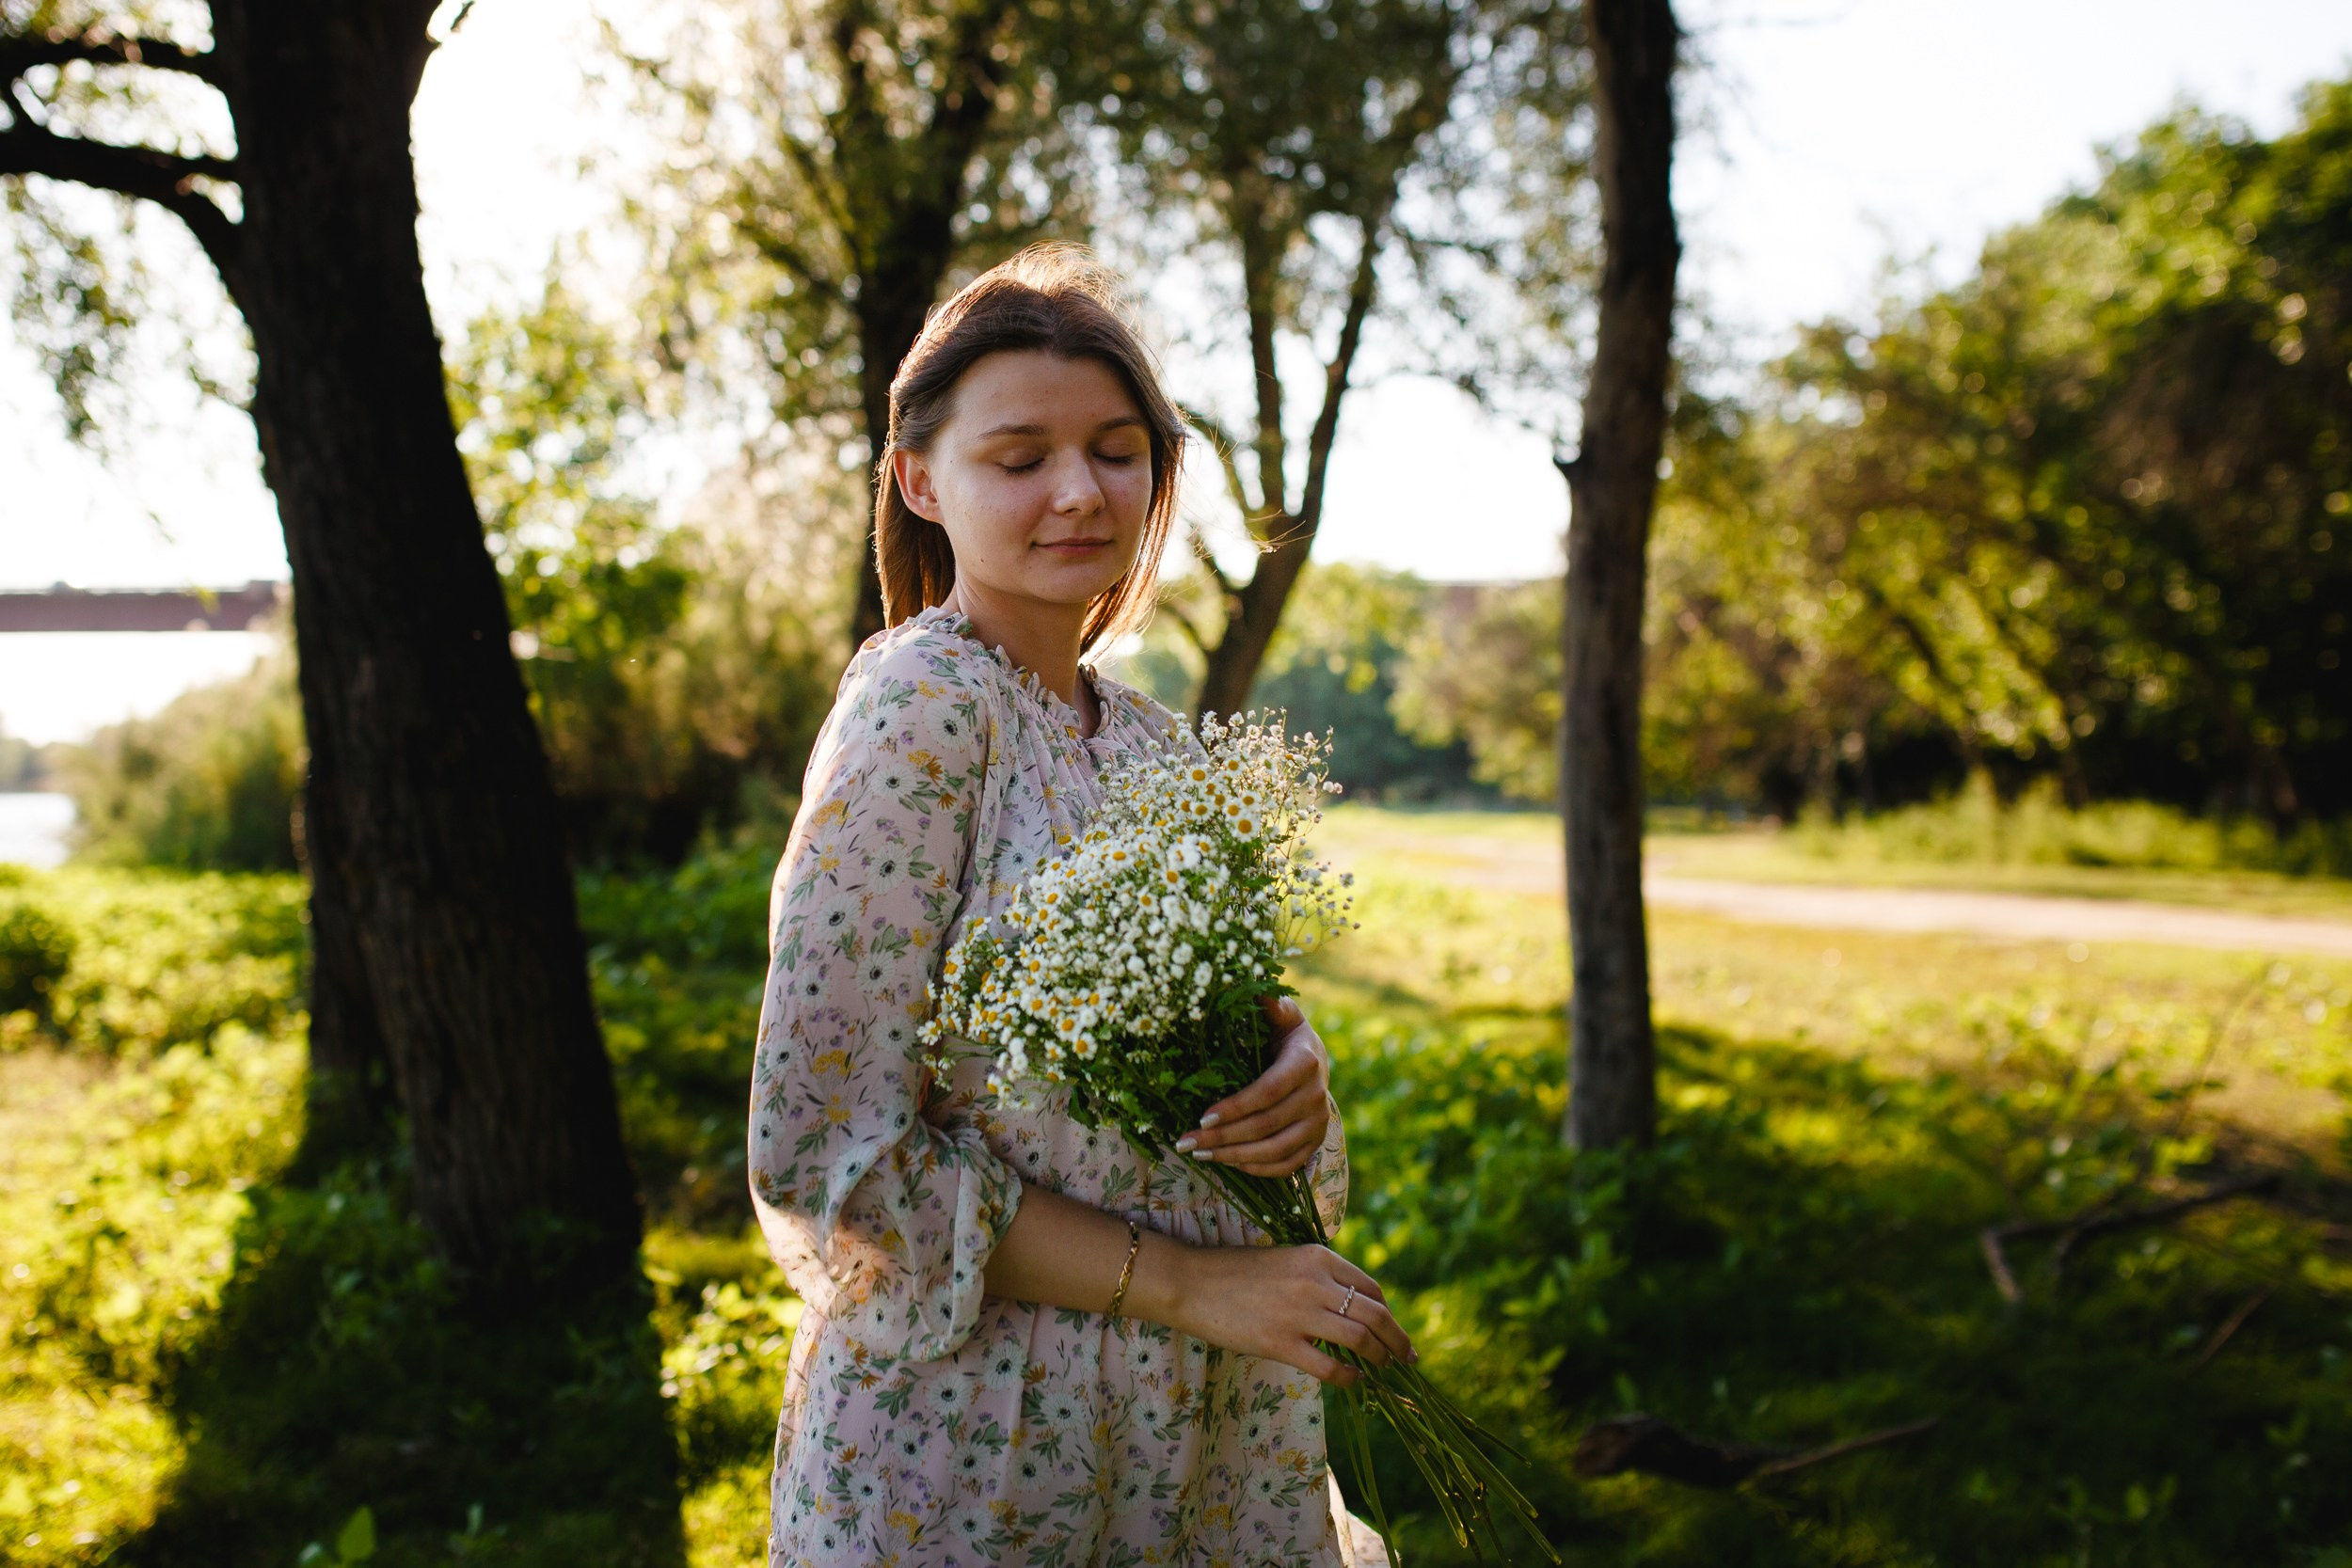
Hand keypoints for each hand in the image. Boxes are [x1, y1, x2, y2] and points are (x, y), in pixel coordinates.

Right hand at [1131, 1234, 1412, 1386]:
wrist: (1191, 1282)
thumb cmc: (1235, 1272)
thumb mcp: (1285, 1261)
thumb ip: (1318, 1278)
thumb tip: (1350, 1308)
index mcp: (1318, 1257)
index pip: (1371, 1288)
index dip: (1387, 1311)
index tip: (1391, 1328)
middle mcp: (1316, 1282)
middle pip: (1376, 1314)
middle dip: (1398, 1339)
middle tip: (1408, 1356)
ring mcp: (1299, 1314)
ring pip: (1360, 1340)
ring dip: (1380, 1358)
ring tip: (1384, 1368)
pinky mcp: (1281, 1344)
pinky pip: (1330, 1367)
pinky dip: (1349, 1377)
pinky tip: (1353, 1380)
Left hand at [1176, 994, 1330, 1176]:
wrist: (1316, 1062)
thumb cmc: (1286, 1036)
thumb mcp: (1282, 1016)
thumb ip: (1270, 1006)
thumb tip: (1251, 984)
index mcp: (1305, 1062)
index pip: (1268, 1092)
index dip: (1235, 1107)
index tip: (1201, 1116)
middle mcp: (1317, 1096)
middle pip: (1265, 1125)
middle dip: (1222, 1137)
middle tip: (1186, 1141)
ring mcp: (1318, 1124)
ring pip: (1274, 1151)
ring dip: (1233, 1156)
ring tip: (1199, 1154)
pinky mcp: (1315, 1144)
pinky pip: (1285, 1166)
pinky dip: (1255, 1169)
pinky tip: (1227, 1162)